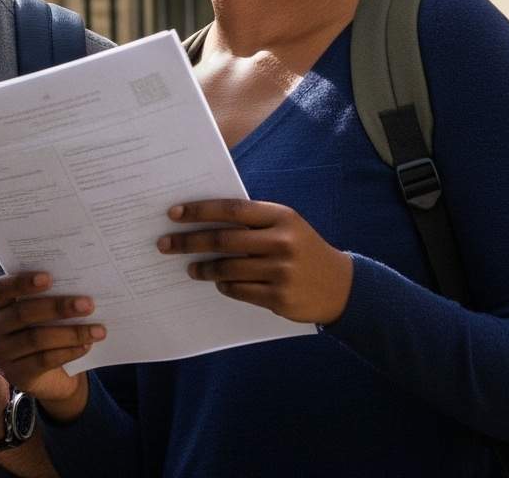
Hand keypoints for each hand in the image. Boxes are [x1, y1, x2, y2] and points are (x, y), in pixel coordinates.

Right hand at [0, 272, 101, 421]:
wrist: (50, 376)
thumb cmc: (48, 332)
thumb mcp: (45, 315)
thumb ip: (53, 299)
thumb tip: (81, 287)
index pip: (2, 288)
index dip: (23, 282)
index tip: (49, 277)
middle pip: (23, 313)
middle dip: (58, 307)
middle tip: (88, 304)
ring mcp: (2, 353)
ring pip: (36, 339)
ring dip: (71, 333)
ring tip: (97, 330)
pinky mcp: (17, 374)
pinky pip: (44, 360)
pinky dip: (68, 352)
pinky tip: (86, 346)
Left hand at [158, 198, 354, 324]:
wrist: (342, 286)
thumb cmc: (304, 249)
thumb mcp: (287, 226)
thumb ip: (254, 221)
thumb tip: (204, 220)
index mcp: (281, 216)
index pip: (231, 210)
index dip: (199, 211)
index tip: (173, 214)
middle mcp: (281, 241)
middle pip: (223, 240)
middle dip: (189, 241)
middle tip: (166, 244)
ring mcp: (281, 271)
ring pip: (228, 268)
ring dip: (204, 268)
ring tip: (191, 268)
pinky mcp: (279, 298)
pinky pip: (239, 291)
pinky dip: (224, 286)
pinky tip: (217, 284)